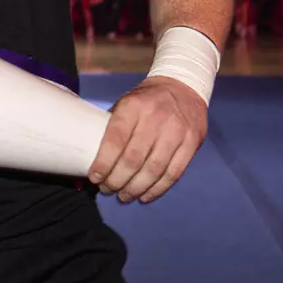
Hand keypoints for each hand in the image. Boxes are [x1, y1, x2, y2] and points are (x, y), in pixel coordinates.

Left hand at [87, 76, 206, 204]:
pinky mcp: (191, 142)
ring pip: (153, 170)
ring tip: (124, 196)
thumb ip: (113, 127)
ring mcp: (176, 131)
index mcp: (133, 106)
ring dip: (136, 188)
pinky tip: (145, 195)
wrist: (183, 86)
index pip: (115, 140)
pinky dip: (157, 189)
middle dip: (117, 181)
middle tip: (107, 190)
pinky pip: (173, 173)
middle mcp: (155, 118)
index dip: (103, 163)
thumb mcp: (126, 102)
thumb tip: (91, 156)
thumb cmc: (146, 100)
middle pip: (133, 159)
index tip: (95, 178)